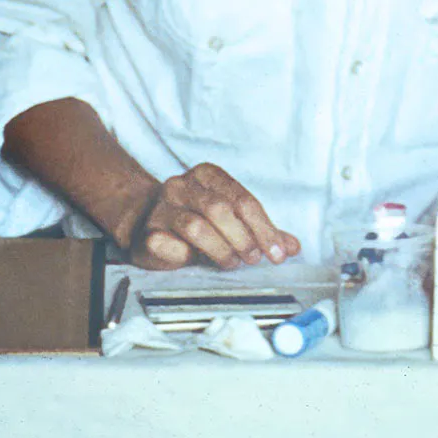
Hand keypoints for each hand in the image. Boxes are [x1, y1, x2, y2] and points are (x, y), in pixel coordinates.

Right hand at [121, 162, 299, 269]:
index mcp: (208, 175)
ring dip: (220, 249)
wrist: (144, 223)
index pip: (243, 200)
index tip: (278, 253)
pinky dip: (185, 256)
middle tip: (254, 259)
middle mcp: (182, 185)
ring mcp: (162, 207)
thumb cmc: (196, 221)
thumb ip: (260, 231)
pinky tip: (194, 261)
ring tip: (231, 263)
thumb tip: (292, 247)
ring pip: (196, 227)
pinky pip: (168, 245)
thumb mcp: (231, 221)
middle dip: (244, 238)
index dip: (264, 228)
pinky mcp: (148, 231)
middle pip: (221, 210)